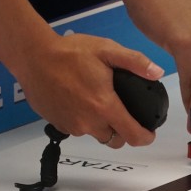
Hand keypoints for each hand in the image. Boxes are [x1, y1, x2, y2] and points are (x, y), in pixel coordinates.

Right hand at [17, 33, 163, 148]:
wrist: (33, 56)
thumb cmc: (69, 52)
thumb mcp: (107, 50)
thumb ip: (135, 62)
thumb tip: (157, 72)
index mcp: (105, 106)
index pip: (132, 136)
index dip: (145, 138)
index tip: (149, 134)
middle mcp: (89, 122)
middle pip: (115, 140)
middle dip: (124, 132)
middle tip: (125, 115)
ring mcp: (72, 126)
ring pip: (96, 135)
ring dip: (103, 126)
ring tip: (100, 103)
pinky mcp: (58, 124)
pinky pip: (78, 130)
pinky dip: (84, 121)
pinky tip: (81, 102)